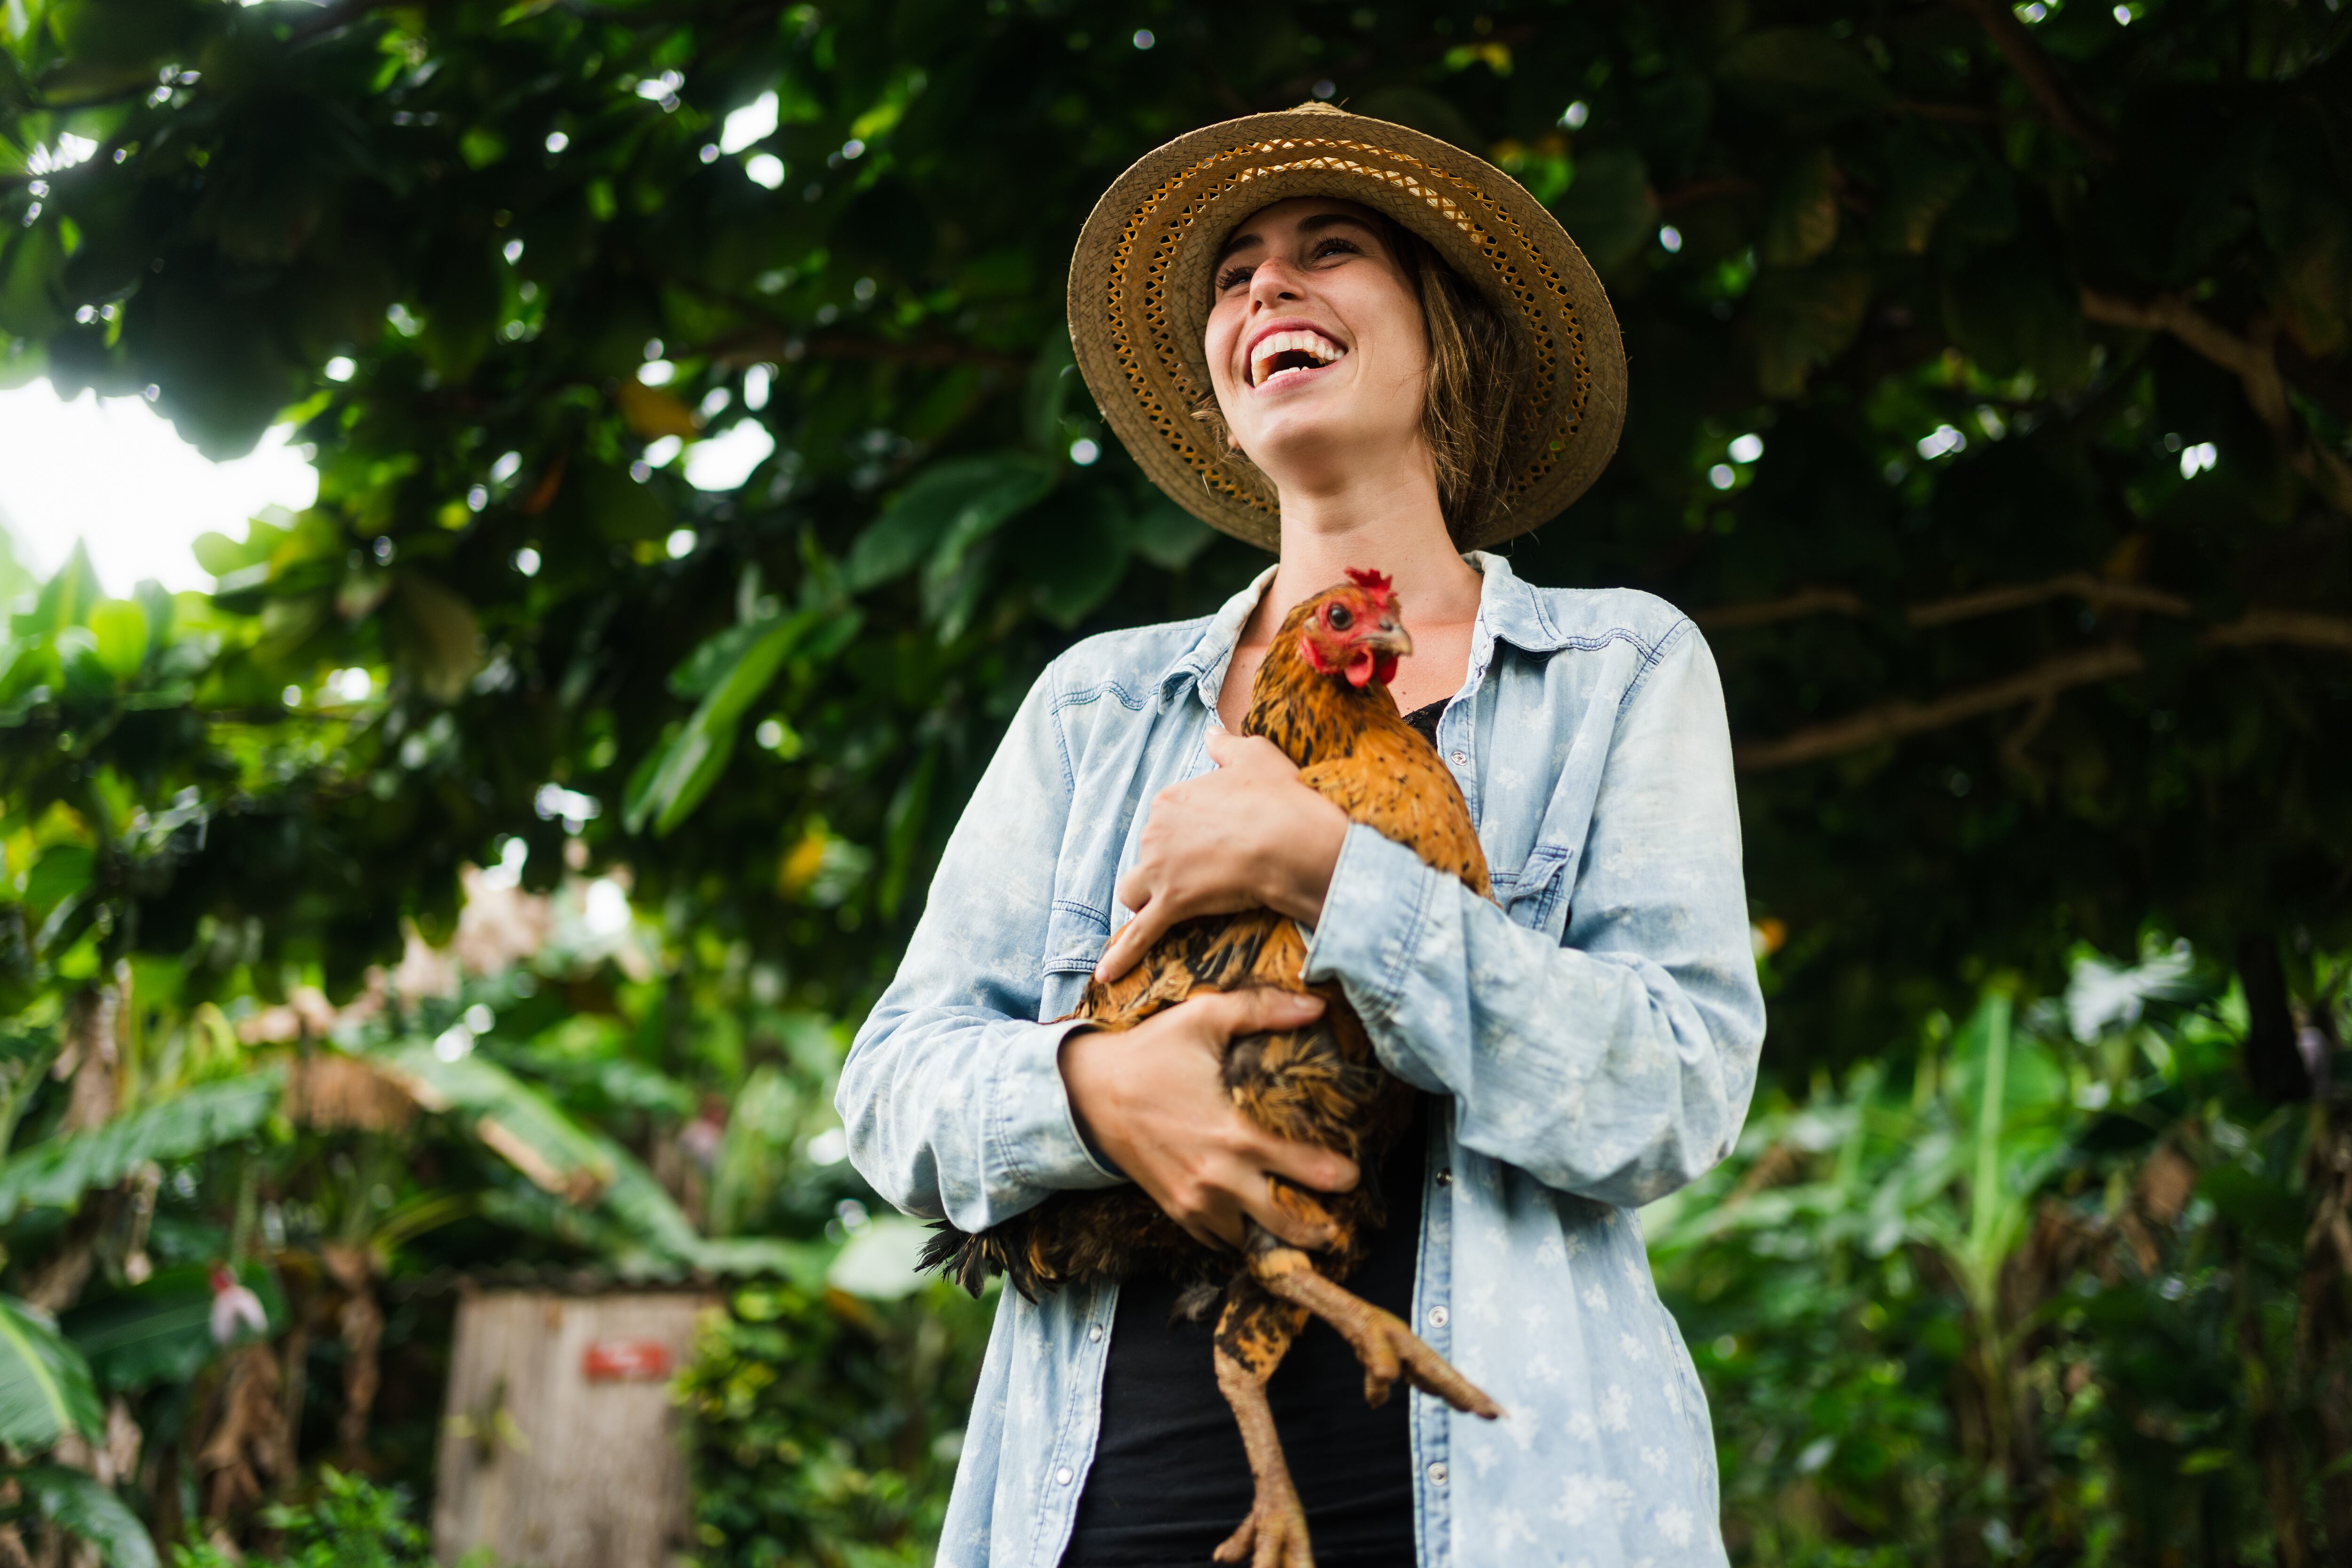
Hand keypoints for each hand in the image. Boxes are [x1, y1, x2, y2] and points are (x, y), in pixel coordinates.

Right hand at [1059, 988, 1360, 1249]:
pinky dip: (1239, 1239)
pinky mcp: (1175, 1211)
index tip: (1355, 1176)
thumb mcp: (1204, 1017)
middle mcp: (1219, 1178)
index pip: (1306, 1169)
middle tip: (1340, 1223)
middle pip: (1286, 1223)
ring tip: (1302, 1229)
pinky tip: (1254, 1226)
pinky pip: (1217, 1242)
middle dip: (1320, 1228)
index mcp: (1235, 1134)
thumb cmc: (1150, 1052)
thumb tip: (1318, 1004)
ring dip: (1278, 1238)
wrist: (1087, 1093)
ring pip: (1251, 1240)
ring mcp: (1195, 1201)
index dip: (1340, 1178)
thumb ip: (1263, 1009)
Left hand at [1093, 729, 1348, 982]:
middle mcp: (1156, 831)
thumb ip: (1226, 745)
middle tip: (1209, 876)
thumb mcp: (1254, 754)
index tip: (1215, 843)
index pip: (1164, 821)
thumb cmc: (1278, 797)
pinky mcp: (1171, 904)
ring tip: (1174, 910)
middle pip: (1148, 858)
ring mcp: (1160, 870)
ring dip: (1149, 901)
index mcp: (1171, 798)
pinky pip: (1140, 935)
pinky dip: (1122, 957)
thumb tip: (1211, 731)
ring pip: (1136, 892)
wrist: (1291, 839)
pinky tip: (1107, 977)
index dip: (1187, 836)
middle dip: (1169, 869)